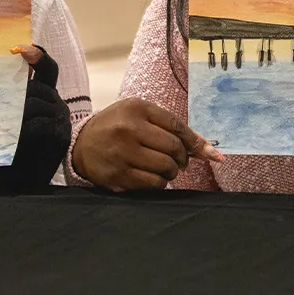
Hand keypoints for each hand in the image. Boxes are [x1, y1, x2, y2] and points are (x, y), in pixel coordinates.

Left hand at [0, 45, 69, 188]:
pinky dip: (23, 131)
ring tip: (1, 127)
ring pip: (34, 103)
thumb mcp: (5, 121)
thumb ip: (4, 102)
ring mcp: (61, 117)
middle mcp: (55, 101)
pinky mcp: (61, 134)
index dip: (36, 55)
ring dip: (14, 115)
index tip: (19, 48)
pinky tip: (14, 138)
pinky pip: (39, 124)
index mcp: (44, 94)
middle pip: (34, 86)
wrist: (22, 183)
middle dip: (13, 96)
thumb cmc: (10, 150)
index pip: (46, 67)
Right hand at [72, 97, 223, 191]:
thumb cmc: (117, 126)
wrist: (82, 144)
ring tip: (164, 168)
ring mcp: (123, 154)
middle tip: (179, 160)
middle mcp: (129, 130)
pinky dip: (160, 183)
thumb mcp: (138, 114)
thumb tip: (206, 148)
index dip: (196, 142)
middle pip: (173, 149)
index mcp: (136, 109)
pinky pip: (153, 185)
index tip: (212, 154)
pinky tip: (152, 176)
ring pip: (166, 169)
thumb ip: (169, 126)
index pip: (176, 126)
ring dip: (172, 172)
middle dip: (183, 158)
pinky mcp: (119, 176)